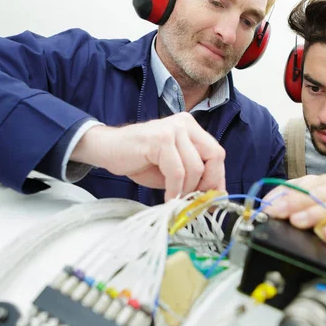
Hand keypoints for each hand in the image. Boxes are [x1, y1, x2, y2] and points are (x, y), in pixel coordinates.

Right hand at [71, 112, 225, 200]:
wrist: (108, 149)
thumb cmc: (140, 160)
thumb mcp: (173, 170)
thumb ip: (194, 178)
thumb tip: (217, 197)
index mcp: (192, 128)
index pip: (217, 154)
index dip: (217, 179)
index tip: (211, 200)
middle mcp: (185, 124)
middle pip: (213, 157)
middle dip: (207, 184)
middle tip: (195, 201)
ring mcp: (173, 129)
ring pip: (195, 167)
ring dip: (187, 190)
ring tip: (176, 199)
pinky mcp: (160, 139)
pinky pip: (177, 171)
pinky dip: (175, 189)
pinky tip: (169, 198)